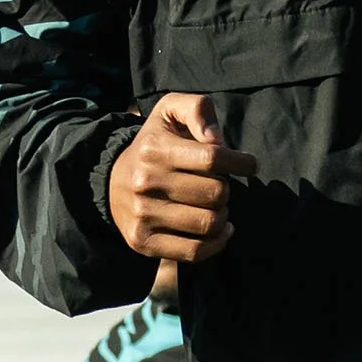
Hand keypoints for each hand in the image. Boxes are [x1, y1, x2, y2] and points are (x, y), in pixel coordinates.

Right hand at [109, 91, 257, 264]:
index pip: (212, 157)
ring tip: (217, 207)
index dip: (240, 162)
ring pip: (209, 223)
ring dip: (223, 216)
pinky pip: (195, 251)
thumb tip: (219, 140)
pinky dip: (217, 243)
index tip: (249, 165)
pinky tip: (220, 231)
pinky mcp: (143, 242)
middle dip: (227, 188)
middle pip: (215, 192)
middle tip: (220, 186)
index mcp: (154, 149)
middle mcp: (146, 182)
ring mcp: (143, 215)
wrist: (111, 183)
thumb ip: (198, 110)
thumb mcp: (169, 112)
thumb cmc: (153, 145)